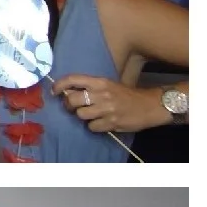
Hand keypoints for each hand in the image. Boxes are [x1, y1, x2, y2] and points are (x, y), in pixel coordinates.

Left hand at [52, 74, 171, 133]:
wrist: (151, 105)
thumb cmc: (127, 95)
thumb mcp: (109, 85)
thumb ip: (90, 88)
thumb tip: (67, 93)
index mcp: (100, 82)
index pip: (73, 79)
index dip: (59, 85)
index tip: (54, 92)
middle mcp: (102, 93)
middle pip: (72, 100)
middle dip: (69, 106)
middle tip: (73, 107)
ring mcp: (106, 108)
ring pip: (80, 115)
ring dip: (83, 117)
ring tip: (93, 115)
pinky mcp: (111, 122)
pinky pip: (92, 127)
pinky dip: (94, 127)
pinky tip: (103, 122)